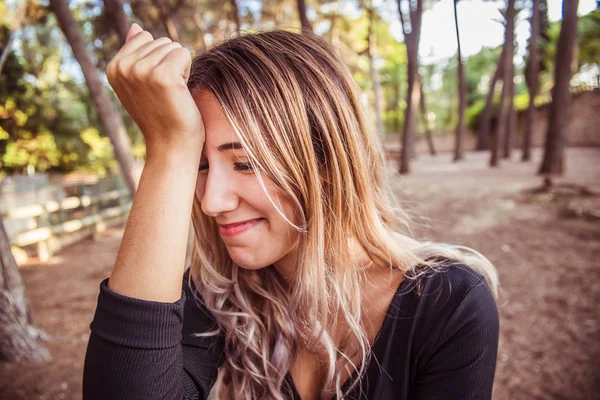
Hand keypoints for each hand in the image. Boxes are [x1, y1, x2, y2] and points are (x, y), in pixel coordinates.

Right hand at [106, 24, 203, 155]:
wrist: (170, 146)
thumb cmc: (161, 116)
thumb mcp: (141, 84)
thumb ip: (136, 54)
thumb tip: (137, 28)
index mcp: (113, 67)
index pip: (146, 38)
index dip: (158, 61)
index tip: (155, 87)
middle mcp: (123, 67)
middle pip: (161, 41)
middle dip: (170, 64)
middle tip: (166, 93)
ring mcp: (141, 70)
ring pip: (173, 47)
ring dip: (180, 69)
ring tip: (172, 94)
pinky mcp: (163, 76)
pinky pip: (184, 54)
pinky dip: (188, 72)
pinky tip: (180, 92)